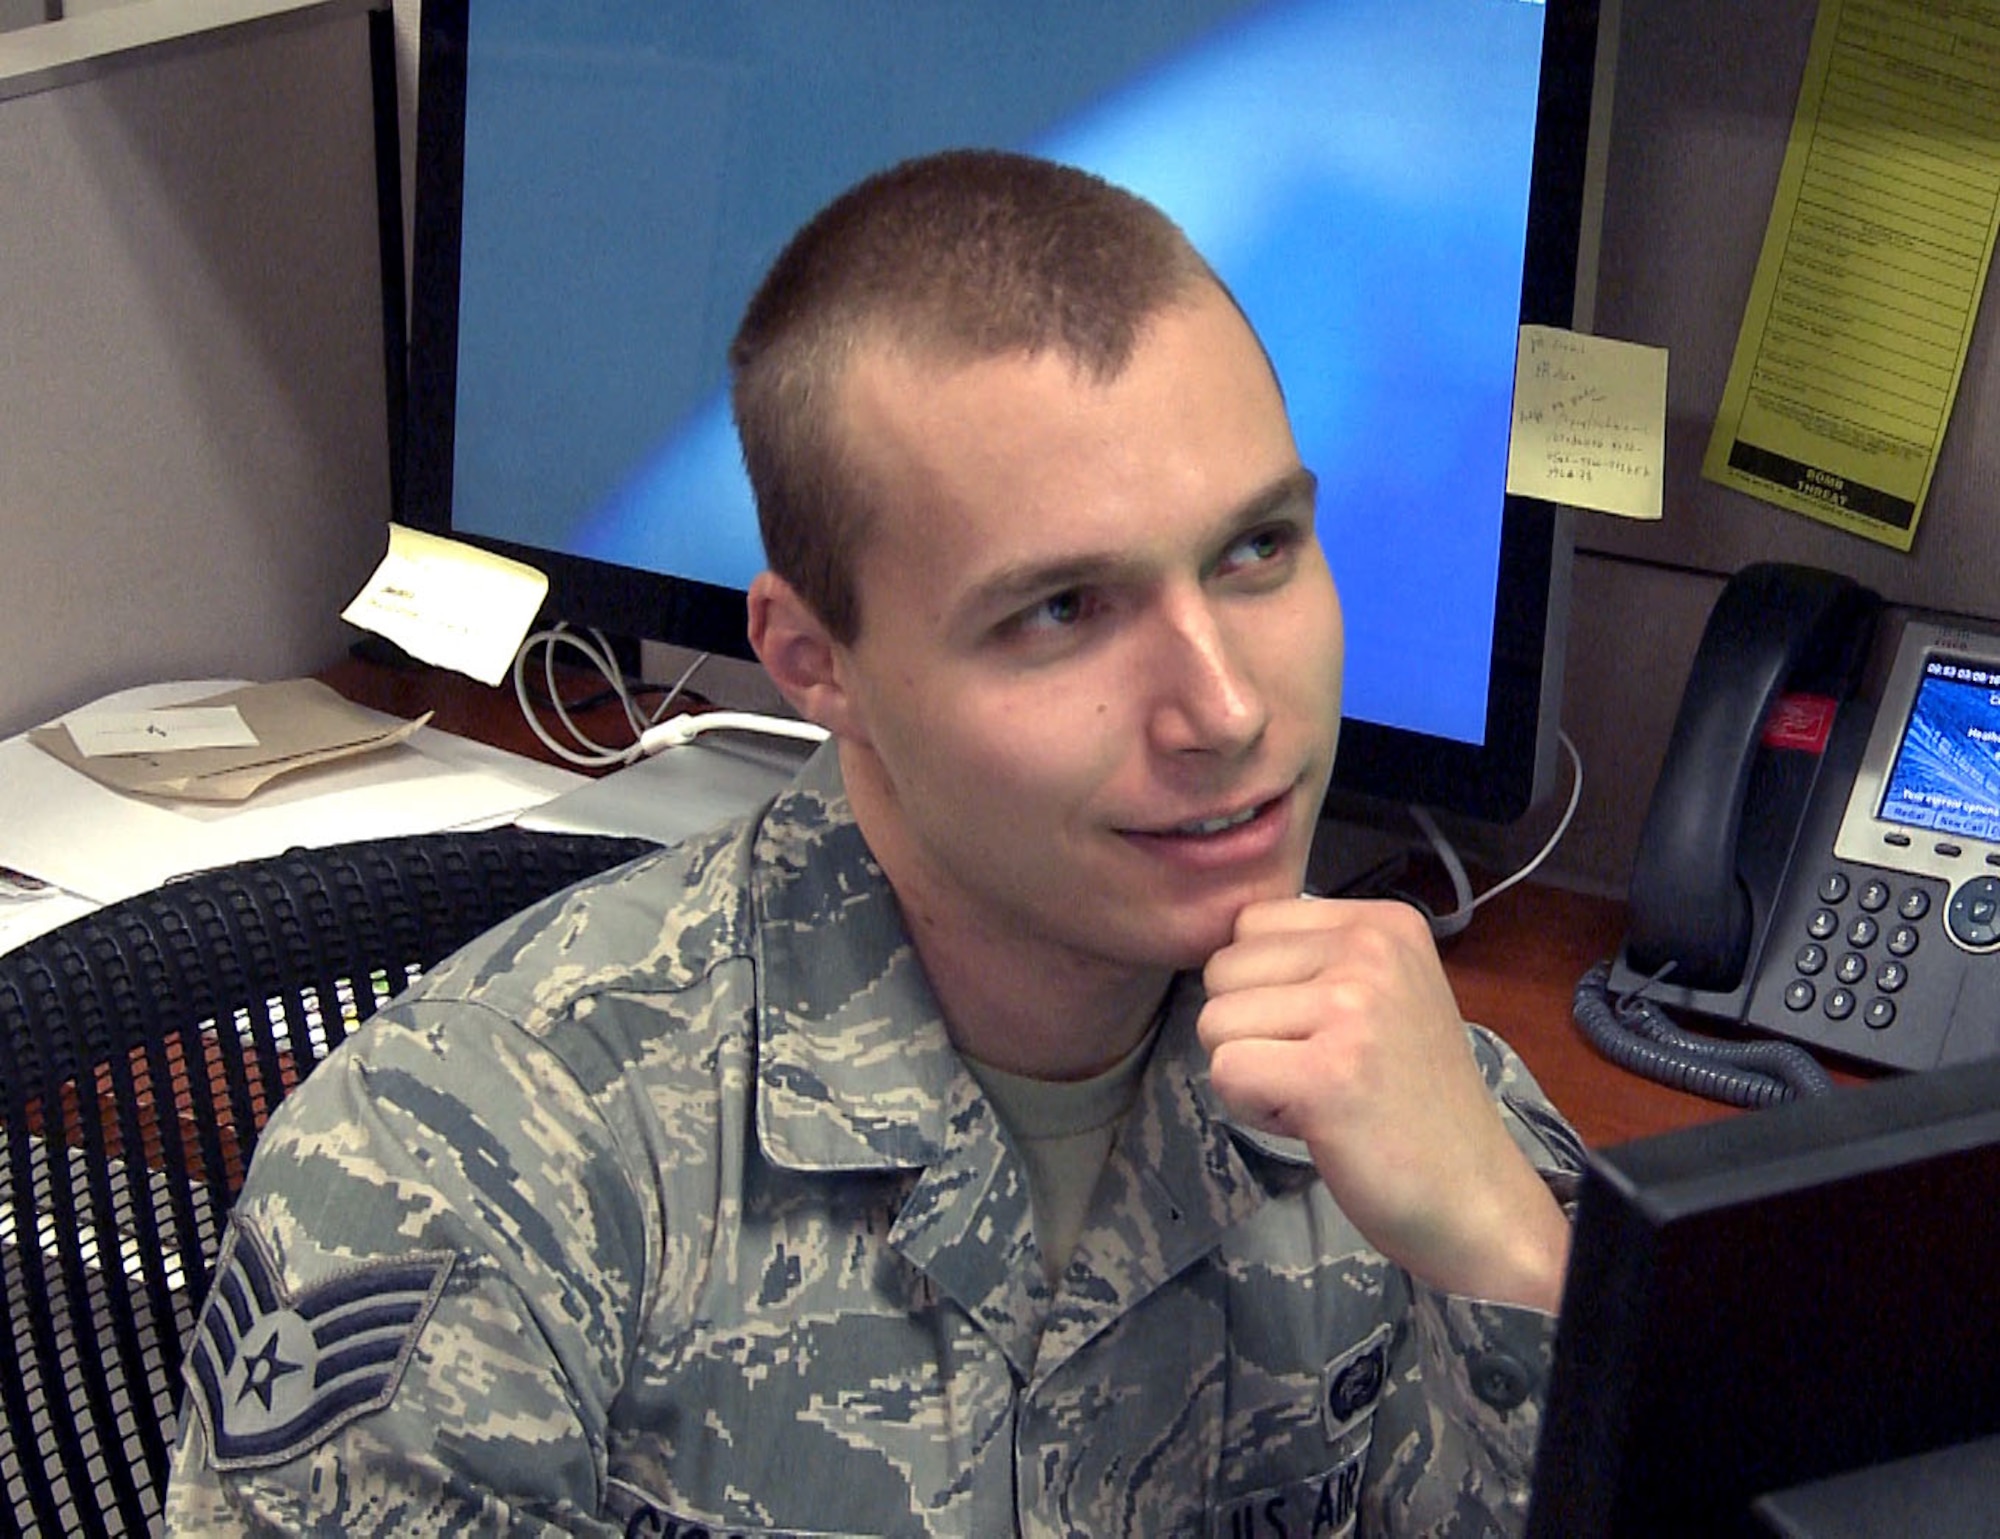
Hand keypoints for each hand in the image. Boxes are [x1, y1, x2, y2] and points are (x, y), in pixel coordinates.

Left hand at [1198, 896, 1568, 1311]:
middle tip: (1321, 1072)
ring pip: (1214, 1022)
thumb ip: (1314, 961)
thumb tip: (1219, 952)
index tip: (1323, 1033)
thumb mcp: (1382, 996)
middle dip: (1250, 1031)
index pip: (1249, 924)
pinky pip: (1225, 1071)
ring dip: (1251, 1072)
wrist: (1474, 1198)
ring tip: (1319, 1096)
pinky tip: (1312, 1122)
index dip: (1263, 988)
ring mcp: (1351, 1007)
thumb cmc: (1412, 1105)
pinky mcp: (1327, 1072)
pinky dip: (1252, 1108)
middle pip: (1222, 969)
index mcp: (1383, 923)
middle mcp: (1370, 950)